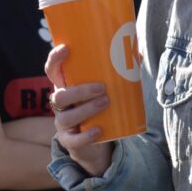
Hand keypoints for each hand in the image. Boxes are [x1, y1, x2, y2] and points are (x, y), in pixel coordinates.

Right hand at [44, 44, 114, 176]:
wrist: (94, 142)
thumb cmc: (98, 106)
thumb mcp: (103, 90)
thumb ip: (118, 72)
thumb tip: (139, 54)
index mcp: (66, 86)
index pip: (52, 70)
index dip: (55, 59)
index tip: (66, 48)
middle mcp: (60, 104)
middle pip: (60, 95)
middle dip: (80, 91)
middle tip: (102, 88)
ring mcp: (63, 123)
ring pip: (66, 117)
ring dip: (86, 110)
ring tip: (106, 103)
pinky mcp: (69, 141)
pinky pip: (73, 140)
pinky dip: (86, 136)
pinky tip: (98, 130)